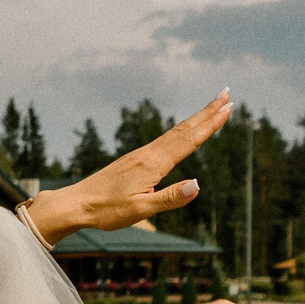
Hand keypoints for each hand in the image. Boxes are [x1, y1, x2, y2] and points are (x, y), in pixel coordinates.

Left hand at [25, 92, 228, 244]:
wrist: (76, 204)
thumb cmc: (106, 210)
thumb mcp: (141, 210)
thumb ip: (170, 198)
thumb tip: (198, 184)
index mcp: (153, 164)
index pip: (188, 141)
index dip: (210, 124)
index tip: (228, 108)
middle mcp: (149, 154)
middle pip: (184, 129)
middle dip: (207, 112)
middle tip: (227, 93)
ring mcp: (141, 154)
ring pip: (174, 132)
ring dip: (195, 118)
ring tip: (212, 107)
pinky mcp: (134, 159)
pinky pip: (164, 139)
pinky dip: (180, 130)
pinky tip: (183, 131)